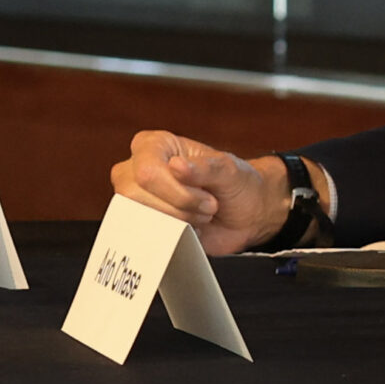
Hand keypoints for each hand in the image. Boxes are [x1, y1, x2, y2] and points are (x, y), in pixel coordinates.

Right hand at [111, 130, 289, 256]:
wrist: (248, 215)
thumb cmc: (237, 184)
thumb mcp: (230, 170)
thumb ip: (206, 167)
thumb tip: (176, 166)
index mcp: (153, 146)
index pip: (147, 171)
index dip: (178, 191)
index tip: (208, 194)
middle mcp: (136, 170)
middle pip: (136, 196)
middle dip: (181, 207)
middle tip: (209, 206)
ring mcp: (136, 199)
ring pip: (138, 218)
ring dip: (178, 222)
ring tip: (201, 216)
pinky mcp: (142, 224)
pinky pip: (143, 237)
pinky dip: (172, 237)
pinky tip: (191, 229)